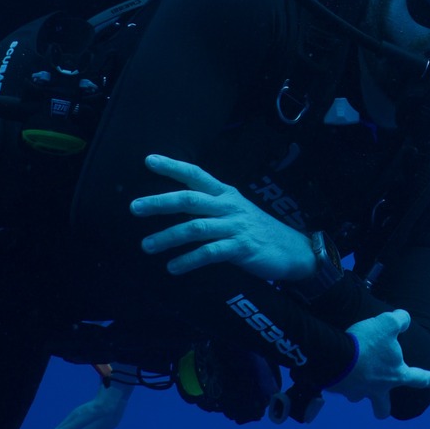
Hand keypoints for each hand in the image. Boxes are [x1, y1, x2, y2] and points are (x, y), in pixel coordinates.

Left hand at [130, 155, 315, 281]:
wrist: (294, 250)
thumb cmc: (259, 231)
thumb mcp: (237, 211)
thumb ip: (211, 207)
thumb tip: (178, 206)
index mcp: (226, 194)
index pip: (196, 174)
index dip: (173, 166)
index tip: (148, 160)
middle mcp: (228, 206)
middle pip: (190, 199)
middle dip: (160, 202)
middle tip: (135, 208)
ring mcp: (235, 227)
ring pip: (195, 228)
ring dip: (168, 237)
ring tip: (147, 246)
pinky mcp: (241, 248)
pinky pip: (209, 253)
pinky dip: (188, 260)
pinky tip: (173, 268)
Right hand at [332, 309, 429, 418]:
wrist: (335, 355)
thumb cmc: (367, 342)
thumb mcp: (388, 323)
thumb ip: (400, 320)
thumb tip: (404, 319)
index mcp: (396, 375)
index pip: (419, 379)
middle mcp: (377, 389)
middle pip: (382, 408)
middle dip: (383, 408)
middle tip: (381, 401)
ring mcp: (357, 391)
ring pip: (358, 397)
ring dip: (358, 390)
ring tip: (353, 373)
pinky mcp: (338, 389)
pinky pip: (341, 387)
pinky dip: (341, 379)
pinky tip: (338, 367)